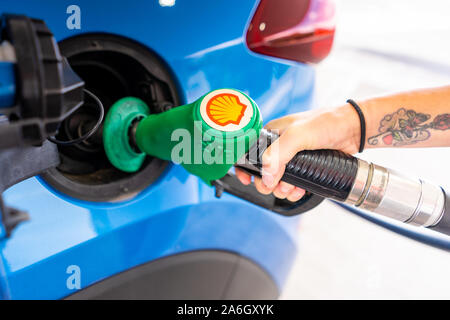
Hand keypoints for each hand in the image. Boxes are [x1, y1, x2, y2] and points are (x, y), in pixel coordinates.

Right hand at [235, 104, 359, 201]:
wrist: (354, 129)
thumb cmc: (326, 123)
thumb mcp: (298, 135)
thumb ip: (279, 154)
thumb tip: (267, 177)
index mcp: (271, 134)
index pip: (249, 152)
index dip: (244, 167)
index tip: (246, 180)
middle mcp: (279, 146)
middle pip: (263, 171)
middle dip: (268, 183)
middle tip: (276, 187)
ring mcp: (292, 158)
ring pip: (277, 181)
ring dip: (282, 190)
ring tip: (292, 189)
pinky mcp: (305, 168)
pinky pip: (293, 184)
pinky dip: (294, 191)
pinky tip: (300, 190)